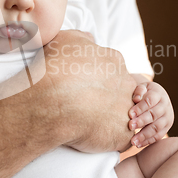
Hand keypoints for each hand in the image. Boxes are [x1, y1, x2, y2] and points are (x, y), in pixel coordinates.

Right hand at [43, 30, 135, 152]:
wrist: (50, 102)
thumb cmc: (55, 69)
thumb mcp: (65, 39)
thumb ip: (82, 38)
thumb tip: (89, 39)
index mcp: (114, 61)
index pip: (112, 70)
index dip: (97, 80)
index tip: (83, 87)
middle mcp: (126, 83)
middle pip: (122, 91)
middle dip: (107, 98)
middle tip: (86, 106)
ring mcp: (127, 109)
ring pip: (124, 115)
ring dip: (110, 119)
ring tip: (88, 124)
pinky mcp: (123, 135)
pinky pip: (121, 138)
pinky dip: (109, 139)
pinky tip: (91, 137)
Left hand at [129, 81, 173, 147]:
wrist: (156, 96)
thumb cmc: (144, 92)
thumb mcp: (142, 87)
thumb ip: (139, 91)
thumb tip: (136, 98)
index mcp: (158, 94)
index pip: (150, 101)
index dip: (140, 108)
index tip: (130, 114)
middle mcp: (165, 106)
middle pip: (154, 115)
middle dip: (142, 121)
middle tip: (130, 126)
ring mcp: (167, 118)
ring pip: (157, 127)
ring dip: (144, 135)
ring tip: (133, 141)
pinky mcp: (166, 127)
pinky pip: (158, 136)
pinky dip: (148, 141)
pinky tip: (138, 144)